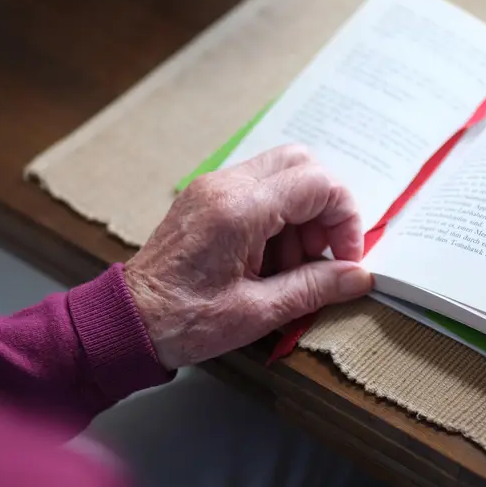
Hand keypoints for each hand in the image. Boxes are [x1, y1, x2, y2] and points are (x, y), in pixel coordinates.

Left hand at [124, 145, 374, 369]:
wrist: (127, 322)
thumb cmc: (184, 322)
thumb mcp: (258, 312)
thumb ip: (314, 287)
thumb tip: (358, 276)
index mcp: (238, 210)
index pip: (318, 184)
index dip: (345, 219)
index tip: (345, 259)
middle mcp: (225, 186)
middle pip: (302, 164)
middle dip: (325, 209)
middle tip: (322, 255)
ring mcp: (212, 187)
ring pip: (281, 174)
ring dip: (301, 216)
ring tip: (290, 269)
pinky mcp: (205, 198)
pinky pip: (257, 189)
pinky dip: (276, 218)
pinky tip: (268, 261)